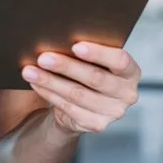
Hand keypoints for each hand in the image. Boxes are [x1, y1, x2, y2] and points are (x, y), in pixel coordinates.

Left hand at [20, 43, 140, 134]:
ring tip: (31, 70)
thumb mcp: (96, 60)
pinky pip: (68, 107)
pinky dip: (49, 93)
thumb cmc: (90, 71)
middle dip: (66, 66)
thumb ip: (88, 51)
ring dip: (50, 81)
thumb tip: (61, 37)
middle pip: (95, 78)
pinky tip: (36, 84)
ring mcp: (113, 112)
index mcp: (131, 72)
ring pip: (77, 94)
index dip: (98, 53)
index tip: (75, 46)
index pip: (120, 60)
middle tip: (43, 57)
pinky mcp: (96, 125)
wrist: (85, 104)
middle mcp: (127, 94)